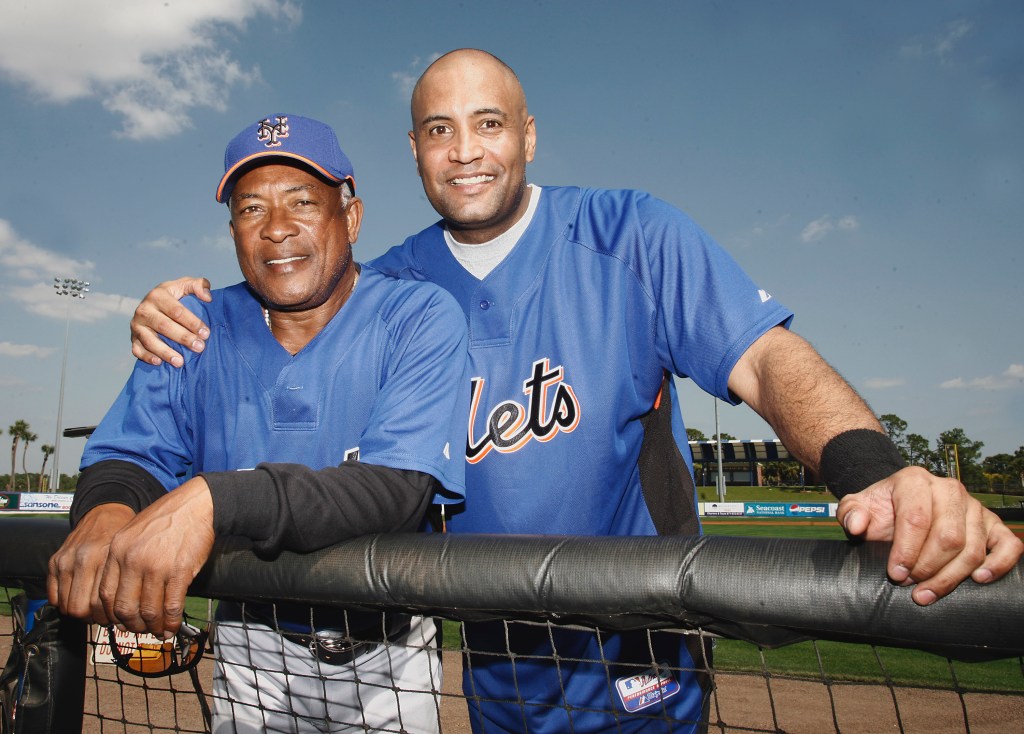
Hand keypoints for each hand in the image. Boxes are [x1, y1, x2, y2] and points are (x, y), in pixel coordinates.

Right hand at [47, 504, 135, 622]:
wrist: (106, 512)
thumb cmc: (125, 536)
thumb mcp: (133, 556)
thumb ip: (130, 582)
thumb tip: (130, 615)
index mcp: (106, 556)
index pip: (100, 603)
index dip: (109, 617)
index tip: (119, 618)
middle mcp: (83, 558)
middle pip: (80, 608)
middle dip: (94, 618)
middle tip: (106, 617)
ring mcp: (66, 560)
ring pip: (66, 606)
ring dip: (80, 613)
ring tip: (94, 609)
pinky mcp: (54, 561)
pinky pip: (54, 597)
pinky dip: (66, 603)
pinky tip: (81, 598)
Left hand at [99, 478, 215, 636]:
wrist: (196, 504)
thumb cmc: (168, 518)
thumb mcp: (135, 533)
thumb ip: (125, 559)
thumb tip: (127, 593)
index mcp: (117, 550)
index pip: (105, 594)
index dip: (113, 614)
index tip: (123, 620)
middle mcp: (132, 559)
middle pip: (124, 607)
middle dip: (132, 625)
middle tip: (141, 629)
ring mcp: (156, 566)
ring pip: (148, 610)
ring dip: (154, 626)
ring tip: (159, 631)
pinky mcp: (179, 571)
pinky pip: (171, 605)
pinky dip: (171, 621)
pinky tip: (172, 626)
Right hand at [131, 277, 212, 367]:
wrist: (154, 304)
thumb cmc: (174, 297)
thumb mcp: (185, 285)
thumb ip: (199, 285)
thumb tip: (207, 297)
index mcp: (157, 295)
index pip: (176, 311)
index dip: (192, 322)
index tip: (206, 333)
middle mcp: (144, 310)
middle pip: (164, 326)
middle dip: (183, 338)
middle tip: (199, 347)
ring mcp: (136, 325)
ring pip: (150, 340)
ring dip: (165, 352)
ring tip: (180, 362)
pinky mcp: (133, 338)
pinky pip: (137, 349)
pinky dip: (147, 357)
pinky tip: (159, 363)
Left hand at [837, 465, 1023, 604]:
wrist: (900, 504)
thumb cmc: (880, 510)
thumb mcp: (857, 507)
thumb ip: (850, 512)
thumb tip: (858, 525)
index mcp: (915, 480)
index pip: (916, 518)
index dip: (907, 550)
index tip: (896, 574)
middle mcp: (949, 489)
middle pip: (948, 537)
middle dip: (927, 567)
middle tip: (910, 584)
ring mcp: (974, 506)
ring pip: (973, 547)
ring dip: (952, 577)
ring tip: (927, 593)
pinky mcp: (993, 524)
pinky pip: (1009, 545)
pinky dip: (1000, 564)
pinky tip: (979, 579)